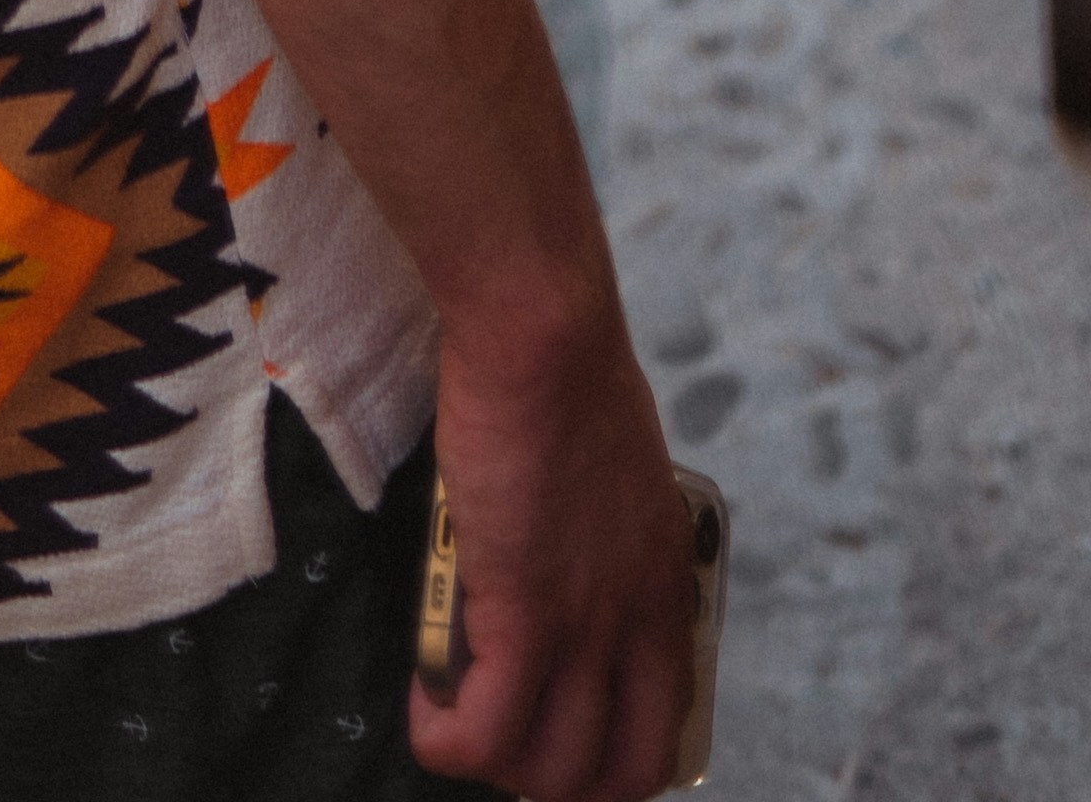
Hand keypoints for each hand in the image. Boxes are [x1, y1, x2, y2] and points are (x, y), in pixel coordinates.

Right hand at [412, 303, 703, 801]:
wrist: (544, 334)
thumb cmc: (566, 372)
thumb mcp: (618, 472)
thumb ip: (603, 535)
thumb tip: (561, 556)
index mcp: (665, 586)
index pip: (666, 723)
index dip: (612, 758)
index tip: (562, 739)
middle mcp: (639, 621)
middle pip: (621, 773)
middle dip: (558, 784)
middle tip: (504, 745)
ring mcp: (587, 624)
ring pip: (552, 771)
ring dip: (496, 764)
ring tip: (454, 721)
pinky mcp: (525, 611)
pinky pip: (485, 730)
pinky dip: (446, 740)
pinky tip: (424, 708)